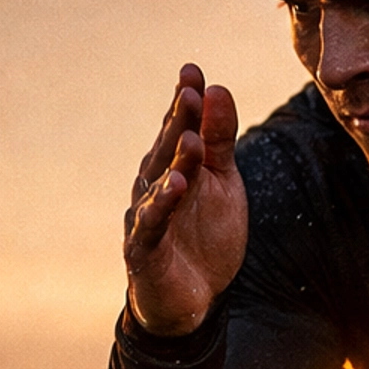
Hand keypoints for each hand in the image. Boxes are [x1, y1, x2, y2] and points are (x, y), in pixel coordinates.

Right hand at [123, 65, 247, 333]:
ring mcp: (147, 216)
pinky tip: (175, 187)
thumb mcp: (222, 183)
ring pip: (159, 184)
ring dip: (175, 161)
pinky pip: (152, 225)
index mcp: (174, 166)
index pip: (180, 128)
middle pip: (167, 149)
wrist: (196, 298)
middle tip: (190, 91)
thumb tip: (218, 89)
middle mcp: (154, 185)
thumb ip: (220, 140)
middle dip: (179, 121)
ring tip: (191, 140)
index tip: (193, 69)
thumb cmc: (205, 235)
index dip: (186, 101)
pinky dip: (162, 206)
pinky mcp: (145, 250)